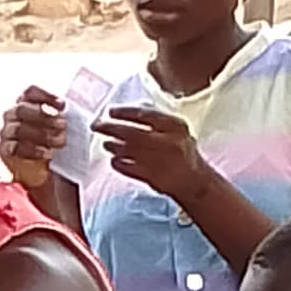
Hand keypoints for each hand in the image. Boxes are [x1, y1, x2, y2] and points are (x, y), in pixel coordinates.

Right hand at [0, 85, 67, 187]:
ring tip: (59, 142)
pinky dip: (33, 151)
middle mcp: (11, 115)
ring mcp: (6, 132)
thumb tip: (75, 114)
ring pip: (19, 128)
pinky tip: (47, 154)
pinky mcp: (4, 150)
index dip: (45, 96)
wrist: (39, 172)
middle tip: (63, 125)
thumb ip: (61, 118)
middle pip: (22, 109)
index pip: (30, 92)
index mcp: (24, 104)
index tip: (62, 105)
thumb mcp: (57, 129)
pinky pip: (16, 147)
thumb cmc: (49, 145)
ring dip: (42, 134)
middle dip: (44, 117)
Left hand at [93, 106, 209, 203]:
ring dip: (114, 146)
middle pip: (132, 133)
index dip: (125, 112)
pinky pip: (130, 169)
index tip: (110, 111)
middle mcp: (168, 142)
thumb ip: (156, 121)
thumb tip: (127, 112)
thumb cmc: (182, 151)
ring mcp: (161, 161)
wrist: (194, 180)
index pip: (145, 115)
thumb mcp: (176, 130)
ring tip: (106, 143)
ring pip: (130, 151)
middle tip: (97, 126)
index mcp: (175, 126)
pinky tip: (113, 160)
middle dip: (111, 128)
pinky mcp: (154, 178)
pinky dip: (119, 164)